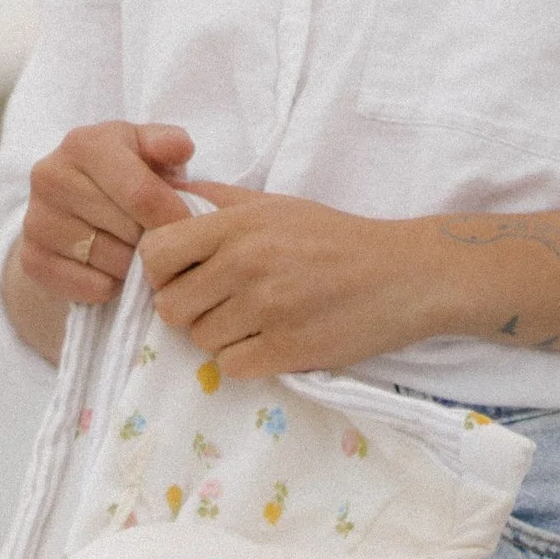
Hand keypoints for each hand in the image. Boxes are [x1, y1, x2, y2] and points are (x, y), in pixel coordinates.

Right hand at [19, 121, 194, 303]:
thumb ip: (166, 144)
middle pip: (129, 230)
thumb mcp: (147, 151)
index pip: (141, 193)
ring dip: (136, 266)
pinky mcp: (31, 260)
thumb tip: (181, 148)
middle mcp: (50, 177)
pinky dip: (113, 286)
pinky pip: (92, 287)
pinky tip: (114, 270)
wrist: (72, 211)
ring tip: (139, 254)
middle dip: (156, 241)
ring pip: (112, 261)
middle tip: (167, 243)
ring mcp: (36, 221)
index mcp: (83, 144)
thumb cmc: (124, 177)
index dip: (175, 218)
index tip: (192, 230)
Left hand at [139, 184, 459, 378]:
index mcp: (238, 224)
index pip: (155, 254)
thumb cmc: (335, 238)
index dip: (159, 273)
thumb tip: (167, 192)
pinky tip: (272, 340)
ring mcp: (267, 309)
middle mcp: (246, 263)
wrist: (404, 274)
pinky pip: (232, 366)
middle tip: (222, 305)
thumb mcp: (276, 204)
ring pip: (202, 340)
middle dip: (190, 310)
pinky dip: (246, 359)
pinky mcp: (288, 348)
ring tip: (256, 320)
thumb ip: (219, 200)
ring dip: (222, 337)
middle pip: (171, 307)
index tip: (184, 277)